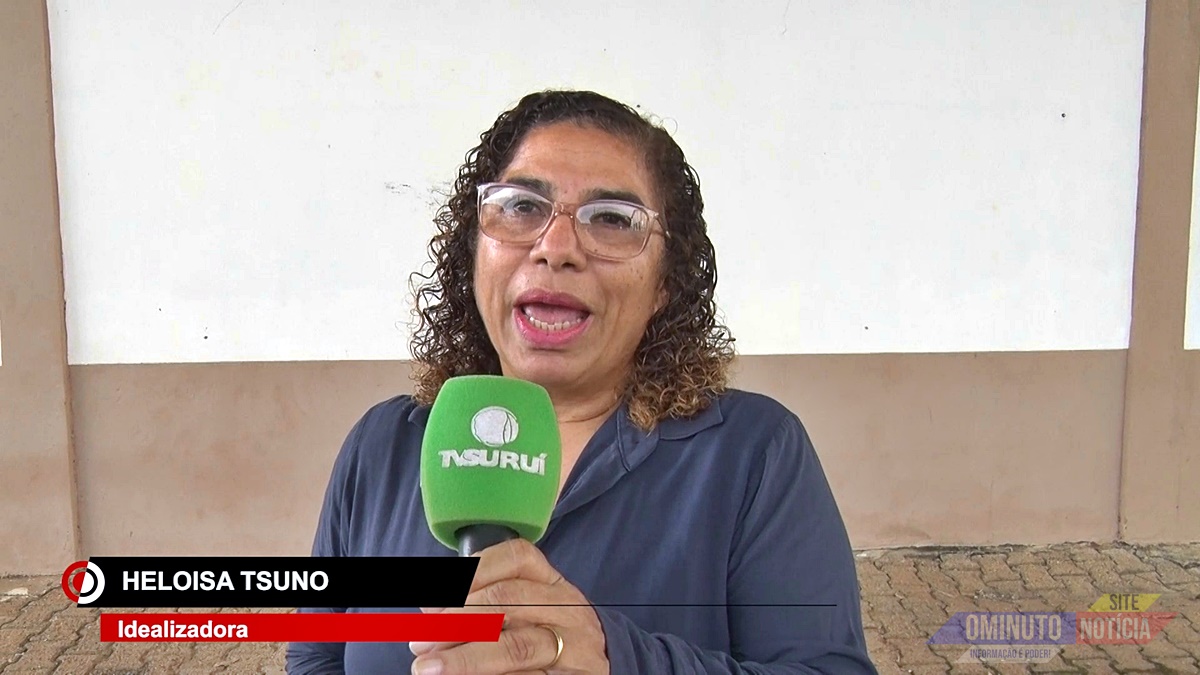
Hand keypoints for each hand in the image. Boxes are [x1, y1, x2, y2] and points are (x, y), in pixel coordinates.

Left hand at [409, 539, 608, 673]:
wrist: (604, 667)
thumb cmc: (552, 634)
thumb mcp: (528, 610)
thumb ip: (484, 603)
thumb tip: (429, 612)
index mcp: (553, 582)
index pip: (516, 557)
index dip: (472, 571)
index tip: (434, 600)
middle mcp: (568, 608)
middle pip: (508, 601)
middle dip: (455, 620)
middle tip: (420, 643)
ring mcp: (576, 646)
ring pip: (517, 646)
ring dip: (465, 657)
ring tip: (428, 668)